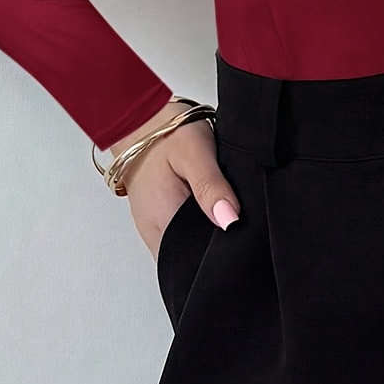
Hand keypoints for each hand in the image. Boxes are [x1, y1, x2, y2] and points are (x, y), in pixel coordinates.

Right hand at [109, 99, 240, 258]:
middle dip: (219, 248)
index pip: (196, 263)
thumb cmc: (167, 132)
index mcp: (163, 222)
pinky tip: (212, 210)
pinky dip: (200, 229)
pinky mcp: (160, 221)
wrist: (141, 120)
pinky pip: (183, 237)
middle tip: (237, 218)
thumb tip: (230, 221)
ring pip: (189, 250)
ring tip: (226, 212)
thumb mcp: (195, 151)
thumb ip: (211, 187)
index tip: (242, 236)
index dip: (223, 255)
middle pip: (193, 261)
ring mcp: (156, 229)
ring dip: (208, 238)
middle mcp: (156, 233)